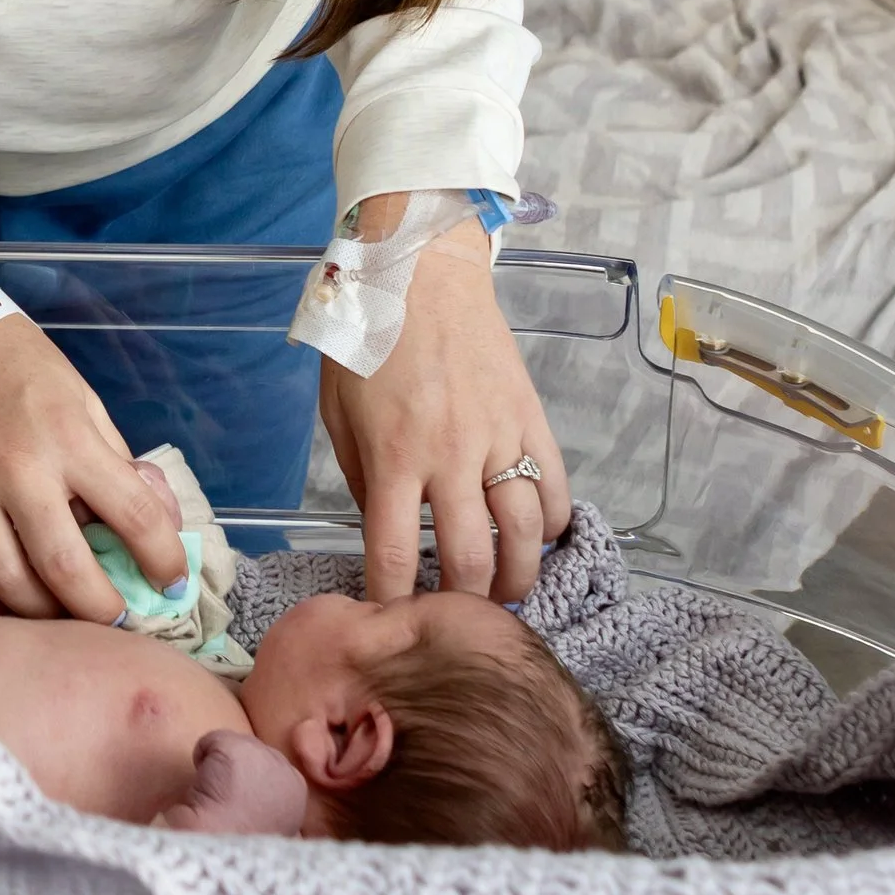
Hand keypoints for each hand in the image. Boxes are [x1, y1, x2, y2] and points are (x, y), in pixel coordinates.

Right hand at [0, 266, 188, 618]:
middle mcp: (19, 470)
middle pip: (67, 570)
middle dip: (103, 611)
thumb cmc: (17, 364)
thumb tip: (151, 522)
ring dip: (44, 617)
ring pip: (7, 584)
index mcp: (70, 438)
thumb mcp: (82, 399)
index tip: (172, 585)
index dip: (164, 561)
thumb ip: (113, 462)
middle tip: (118, 622)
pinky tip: (8, 612)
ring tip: (65, 620)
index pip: (133, 515)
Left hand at [318, 214, 568, 603]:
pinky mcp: (533, 419)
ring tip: (504, 594)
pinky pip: (556, 489)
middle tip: (457, 617)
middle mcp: (452, 455)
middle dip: (464, 603)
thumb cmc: (368, 340)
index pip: (396, 554)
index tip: (393, 621)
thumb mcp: (338, 411)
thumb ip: (361, 476)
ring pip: (526, 534)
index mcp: (395, 455)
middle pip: (472, 558)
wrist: (423, 273)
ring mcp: (500, 438)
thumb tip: (384, 529)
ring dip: (517, 577)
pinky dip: (554, 526)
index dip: (395, 600)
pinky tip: (539, 540)